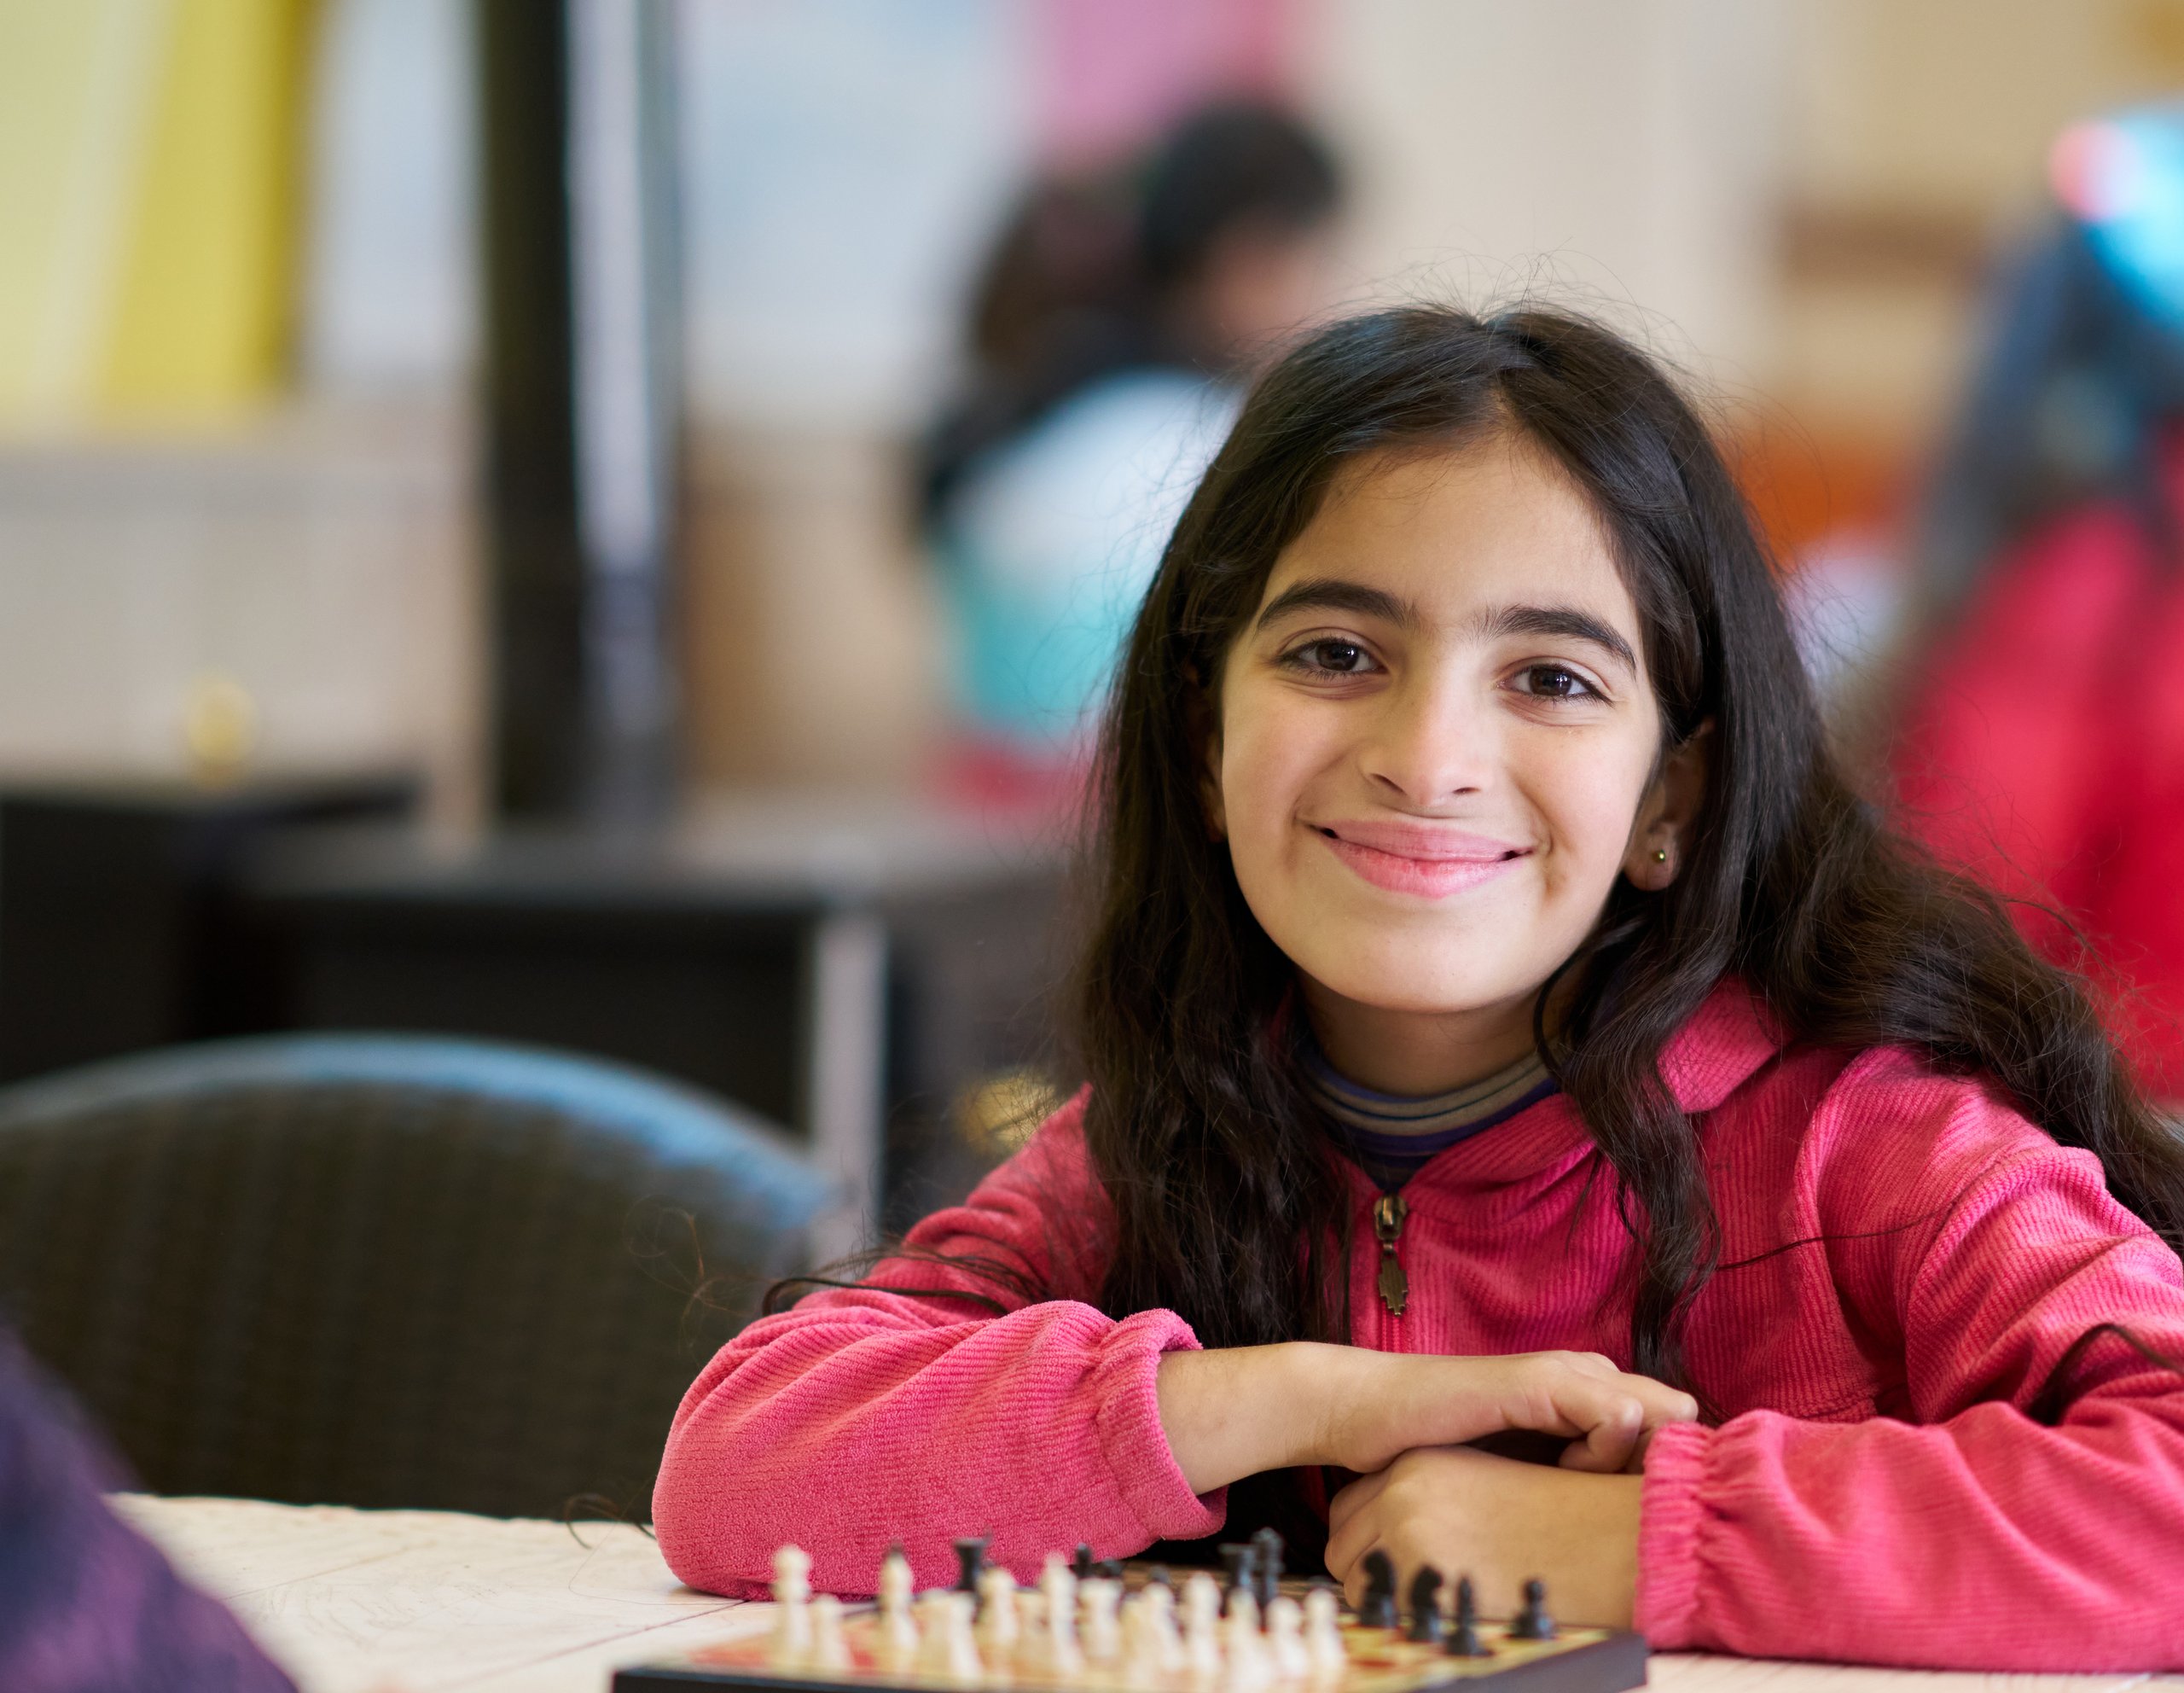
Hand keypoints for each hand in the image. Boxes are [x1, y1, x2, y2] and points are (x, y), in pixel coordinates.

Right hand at [1318, 1349, 1696, 1477]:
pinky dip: (1602, 1456)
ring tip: (1582, 1488)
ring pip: (1667, 1412)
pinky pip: (1621, 1417)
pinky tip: (1558, 1473)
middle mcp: (1588, 1370)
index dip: (1666, 1469)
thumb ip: (1574, 1473)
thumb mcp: (1524, 1470)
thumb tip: (1632, 1515)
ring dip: (1635, 1464)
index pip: (1676, 1423)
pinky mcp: (1542, 1381)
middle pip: (1684, 1416)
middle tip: (1612, 1501)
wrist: (1366, 1413)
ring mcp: (1567, 1370)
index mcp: (1587, 1388)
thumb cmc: (1438, 1448)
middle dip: (1664, 1465)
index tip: (1625, 1505)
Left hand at [1326, 1445, 1641, 1627]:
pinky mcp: (1425, 1579)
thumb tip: (1402, 1520)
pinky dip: (1396, 1619)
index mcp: (1422, 1463)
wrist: (1610, 1537)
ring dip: (1379, 1596)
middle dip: (1366, 1567)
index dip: (1367, 1534)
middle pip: (1343, 1541)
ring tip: (1423, 1602)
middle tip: (1403, 1585)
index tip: (1389, 1553)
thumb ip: (1442, 1491)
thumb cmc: (1560, 1515)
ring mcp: (1409, 1535)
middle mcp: (1405, 1492)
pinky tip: (1435, 1615)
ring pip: (1355, 1579)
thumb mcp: (1489, 1479)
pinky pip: (1380, 1611)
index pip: (1353, 1503)